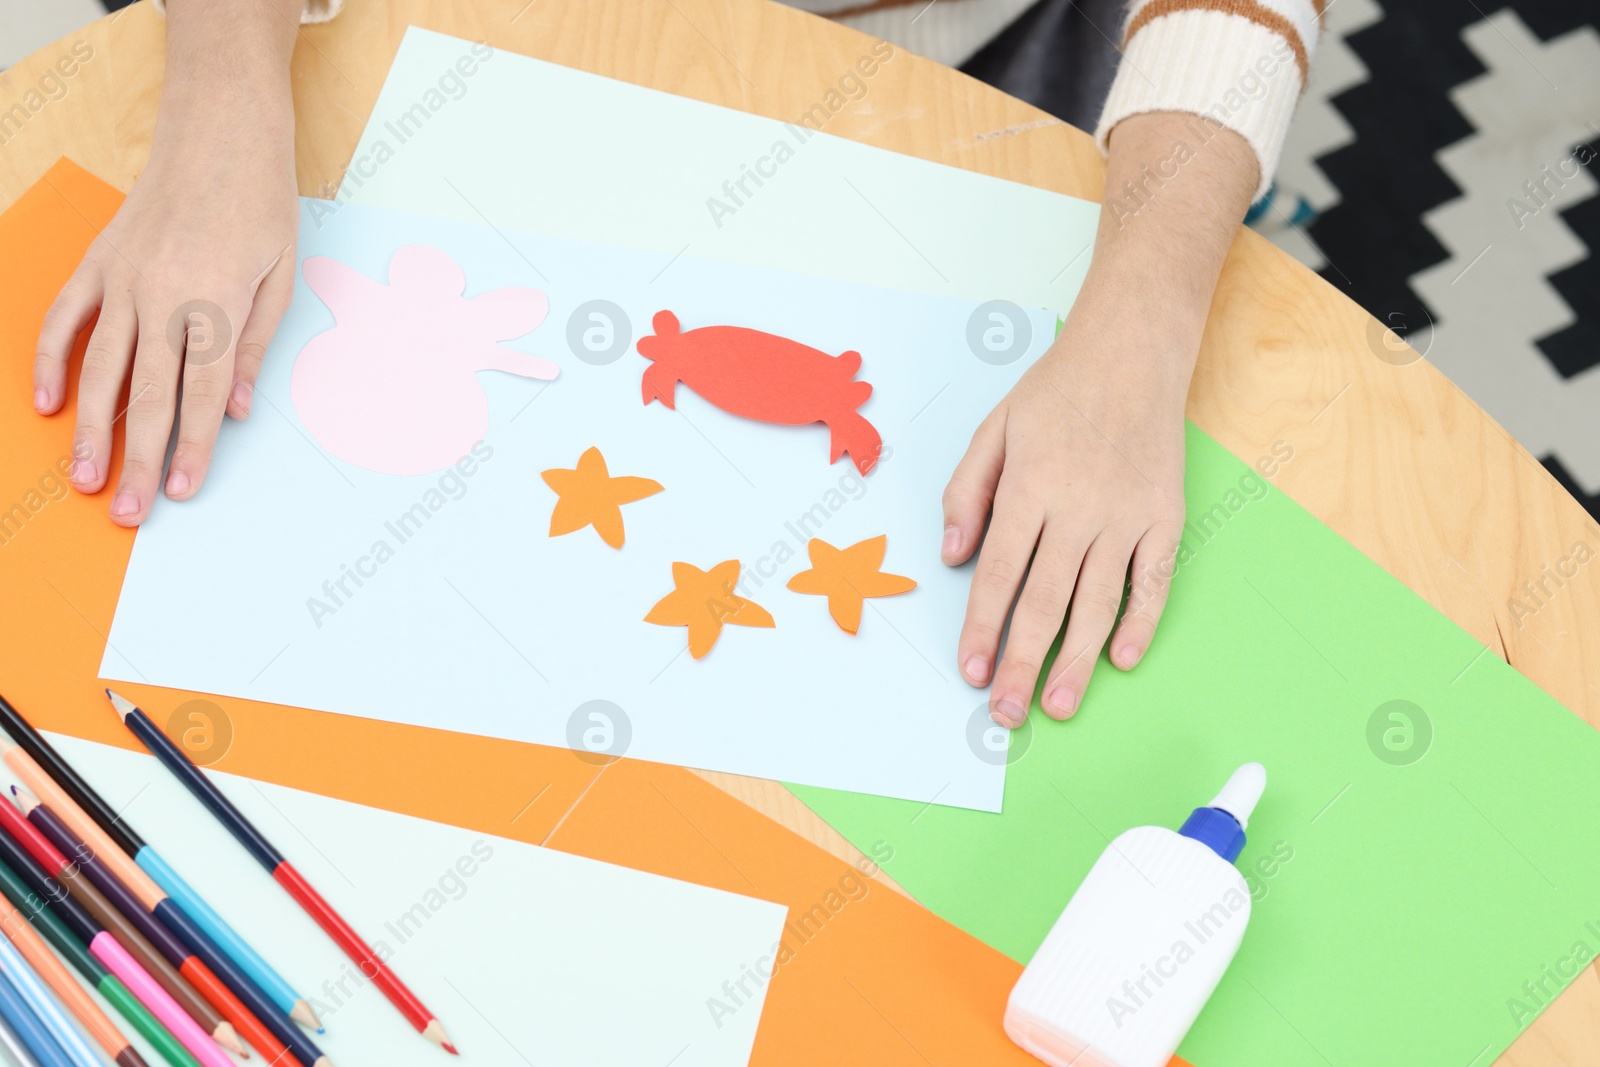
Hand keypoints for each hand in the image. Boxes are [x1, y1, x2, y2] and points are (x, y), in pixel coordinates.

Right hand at [31, 1, 300, 525]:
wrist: (220, 130)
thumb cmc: (261, 204)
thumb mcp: (281, 277)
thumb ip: (254, 346)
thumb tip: (239, 410)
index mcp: (216, 303)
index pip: (201, 394)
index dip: (190, 448)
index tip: (178, 492)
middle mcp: (164, 295)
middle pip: (146, 393)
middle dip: (136, 458)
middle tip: (126, 513)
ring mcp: (123, 277)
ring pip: (99, 367)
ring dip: (91, 428)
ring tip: (85, 478)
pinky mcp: (98, 260)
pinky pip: (65, 318)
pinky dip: (53, 361)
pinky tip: (49, 404)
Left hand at [941, 110, 1258, 727]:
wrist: (1133, 351)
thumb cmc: (1056, 391)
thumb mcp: (993, 429)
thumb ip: (967, 491)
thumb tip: (953, 555)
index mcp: (1029, 490)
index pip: (999, 576)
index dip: (983, 629)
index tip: (972, 671)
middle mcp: (1077, 510)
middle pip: (1044, 602)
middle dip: (1024, 664)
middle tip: (1008, 714)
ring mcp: (1126, 516)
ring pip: (1097, 603)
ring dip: (1076, 660)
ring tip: (1059, 706)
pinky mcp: (1165, 517)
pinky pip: (1154, 581)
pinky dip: (1140, 622)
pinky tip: (1121, 658)